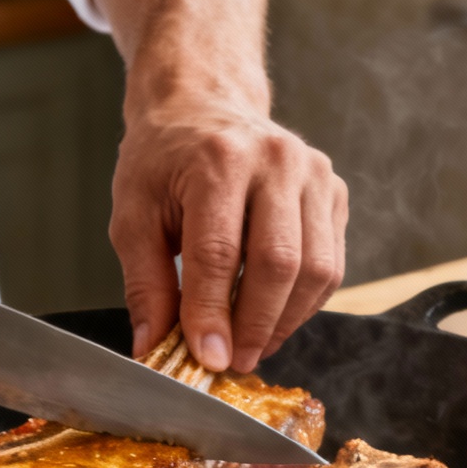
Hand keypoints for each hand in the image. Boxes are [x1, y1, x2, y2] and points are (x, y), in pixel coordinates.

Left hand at [110, 100, 346, 371]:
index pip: (218, 251)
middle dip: (254, 325)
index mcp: (218, 159)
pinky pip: (331, 264)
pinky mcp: (333, 191)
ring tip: (251, 346)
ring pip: (315, 269)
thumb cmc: (164, 160)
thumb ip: (146, 283)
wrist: (203, 106)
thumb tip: (153, 347)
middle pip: (279, 262)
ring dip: (284, 321)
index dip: (211, 313)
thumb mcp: (133, 215)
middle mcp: (275, 160)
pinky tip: (272, 317)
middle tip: (233, 361)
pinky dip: (303, 304)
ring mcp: (313, 173)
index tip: (206, 358)